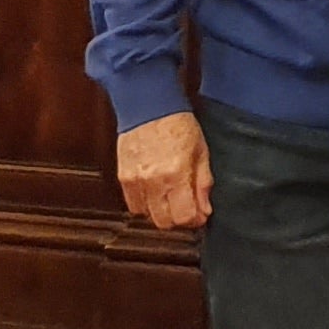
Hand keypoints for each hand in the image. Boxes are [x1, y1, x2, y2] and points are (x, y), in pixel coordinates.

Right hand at [118, 109, 212, 231]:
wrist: (149, 106)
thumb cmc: (178, 124)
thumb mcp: (201, 152)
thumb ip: (203, 184)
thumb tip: (205, 210)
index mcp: (176, 174)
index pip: (183, 217)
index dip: (194, 219)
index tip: (199, 214)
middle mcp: (153, 181)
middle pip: (164, 222)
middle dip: (178, 219)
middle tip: (185, 207)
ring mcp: (135, 181)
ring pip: (147, 216)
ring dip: (160, 212)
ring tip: (169, 197)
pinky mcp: (123, 178)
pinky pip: (133, 205)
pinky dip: (145, 204)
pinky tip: (155, 192)